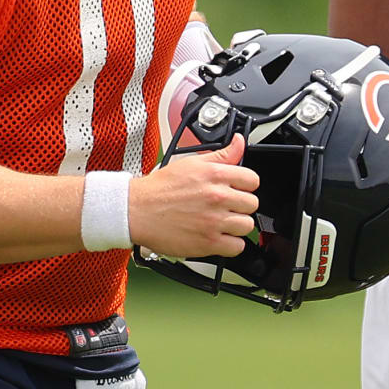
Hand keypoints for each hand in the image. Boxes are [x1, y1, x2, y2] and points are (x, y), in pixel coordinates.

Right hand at [128, 134, 259, 257]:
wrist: (136, 210)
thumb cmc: (159, 189)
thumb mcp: (190, 163)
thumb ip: (220, 154)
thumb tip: (239, 143)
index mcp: (214, 175)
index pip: (253, 180)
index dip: (244, 184)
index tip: (236, 189)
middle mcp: (217, 197)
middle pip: (252, 203)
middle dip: (239, 205)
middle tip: (223, 206)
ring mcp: (214, 221)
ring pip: (247, 225)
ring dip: (235, 225)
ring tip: (218, 221)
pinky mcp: (209, 242)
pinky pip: (237, 246)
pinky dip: (229, 244)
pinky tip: (216, 235)